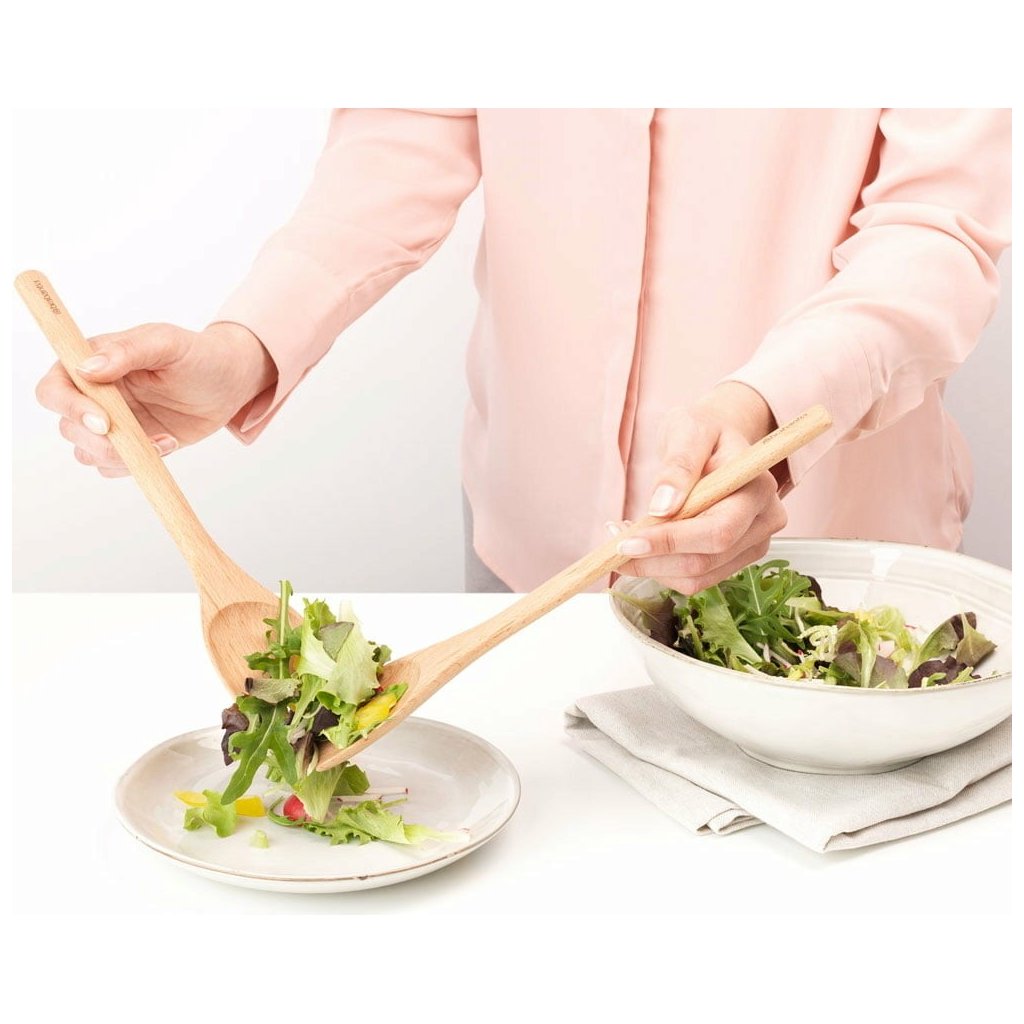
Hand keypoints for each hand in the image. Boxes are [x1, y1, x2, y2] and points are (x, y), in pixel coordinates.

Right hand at [35, 321, 276, 476]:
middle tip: (140, 439)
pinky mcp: (133, 444)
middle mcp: (95, 395)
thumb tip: (87, 368)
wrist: (231, 382)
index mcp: (93, 363)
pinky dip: (136, 465)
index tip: (103, 421)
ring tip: (163, 442)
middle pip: (68, 428)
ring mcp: (112, 422)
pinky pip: (113, 467)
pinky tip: (168, 444)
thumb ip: (127, 351)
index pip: (54, 388)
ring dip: (120, 456)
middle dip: (99, 442)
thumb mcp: (166, 343)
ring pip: (87, 453)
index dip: (68, 408)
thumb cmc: (199, 354)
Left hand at [615, 382, 787, 592]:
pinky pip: (693, 578)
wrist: (718, 438)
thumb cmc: (704, 430)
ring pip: (696, 577)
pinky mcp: (734, 558)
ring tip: (621, 537)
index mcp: (757, 488)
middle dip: (652, 558)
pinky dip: (660, 567)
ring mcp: (752, 544)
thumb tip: (662, 507)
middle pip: (705, 561)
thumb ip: (678, 466)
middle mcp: (763, 522)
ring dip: (651, 566)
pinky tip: (640, 544)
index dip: (671, 542)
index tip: (626, 543)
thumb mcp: (688, 430)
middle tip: (611, 543)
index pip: (717, 531)